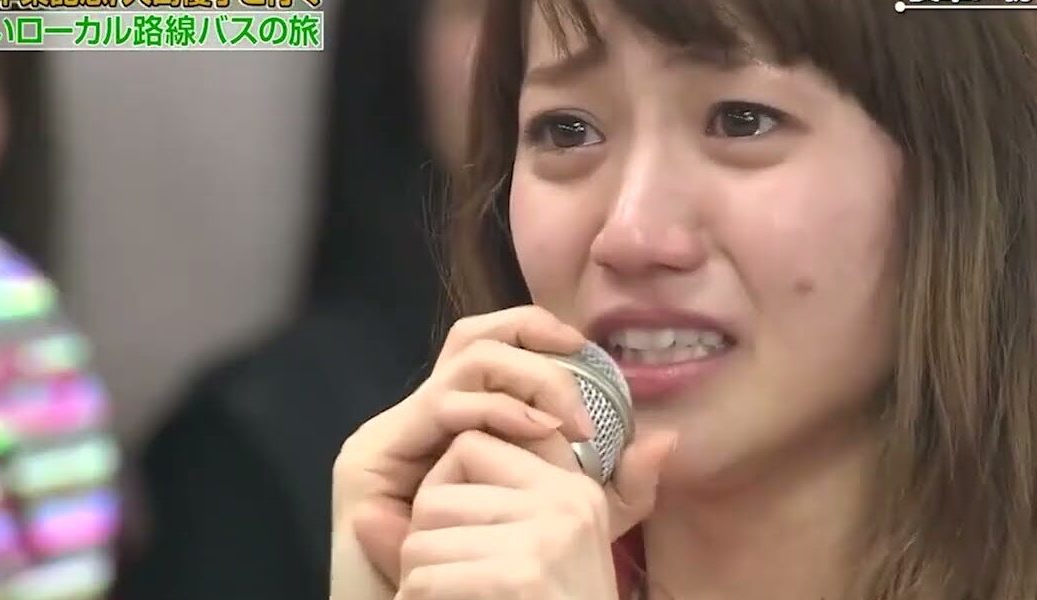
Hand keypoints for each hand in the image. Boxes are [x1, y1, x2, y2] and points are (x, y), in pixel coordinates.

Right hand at [327, 306, 670, 598]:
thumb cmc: (496, 583)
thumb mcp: (571, 527)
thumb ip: (615, 491)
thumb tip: (665, 440)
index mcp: (461, 426)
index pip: (495, 350)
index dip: (539, 333)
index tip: (591, 350)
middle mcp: (423, 419)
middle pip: (472, 335)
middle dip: (530, 333)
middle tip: (579, 355)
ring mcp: (395, 433)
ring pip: (464, 359)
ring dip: (528, 377)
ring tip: (570, 417)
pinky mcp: (371, 456)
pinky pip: (443, 404)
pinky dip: (499, 409)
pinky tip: (540, 432)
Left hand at [394, 429, 675, 599]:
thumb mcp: (534, 556)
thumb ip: (471, 518)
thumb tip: (359, 516)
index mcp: (571, 489)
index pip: (471, 447)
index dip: (445, 491)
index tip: (458, 536)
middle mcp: (564, 502)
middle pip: (436, 495)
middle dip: (425, 542)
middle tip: (447, 581)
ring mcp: (545, 537)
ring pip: (421, 539)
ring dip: (419, 580)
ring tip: (447, 598)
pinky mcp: (520, 575)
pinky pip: (426, 578)